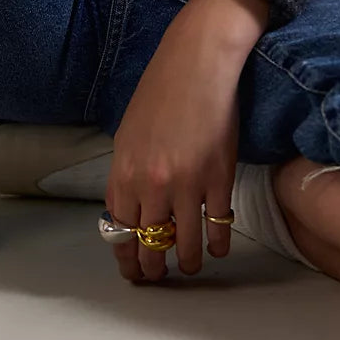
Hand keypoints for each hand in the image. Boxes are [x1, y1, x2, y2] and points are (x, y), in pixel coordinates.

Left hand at [104, 5, 243, 283]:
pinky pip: (217, 226)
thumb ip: (128, 173)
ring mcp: (187, 185)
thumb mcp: (129, 133)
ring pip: (186, 245)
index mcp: (124, 172)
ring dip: (188, 263)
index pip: (120, 230)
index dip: (126, 255)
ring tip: (190, 267)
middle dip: (153, 267)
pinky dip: (218, 245)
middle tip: (159, 276)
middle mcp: (151, 185)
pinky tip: (218, 249)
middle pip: (150, 244)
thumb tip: (132, 210)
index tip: (131, 269)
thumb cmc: (161, 92)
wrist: (196, 64)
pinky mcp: (219, 180)